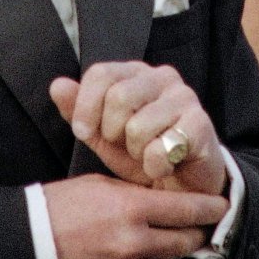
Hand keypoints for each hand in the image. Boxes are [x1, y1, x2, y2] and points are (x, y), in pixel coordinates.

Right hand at [42, 174, 229, 258]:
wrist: (25, 246)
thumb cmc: (58, 206)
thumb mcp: (98, 186)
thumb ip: (133, 193)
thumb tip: (160, 198)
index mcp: (132, 210)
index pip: (187, 210)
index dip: (209, 209)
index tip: (222, 206)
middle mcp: (134, 243)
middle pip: (184, 242)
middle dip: (196, 233)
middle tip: (201, 225)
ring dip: (168, 250)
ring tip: (161, 236)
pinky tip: (127, 251)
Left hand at [50, 62, 226, 195]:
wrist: (182, 185)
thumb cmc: (143, 154)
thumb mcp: (103, 135)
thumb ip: (79, 111)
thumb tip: (57, 85)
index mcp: (136, 73)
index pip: (101, 73)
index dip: (85, 106)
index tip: (83, 132)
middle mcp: (163, 77)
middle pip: (119, 96)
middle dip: (113, 132)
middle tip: (125, 146)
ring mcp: (185, 98)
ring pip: (138, 125)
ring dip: (136, 152)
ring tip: (147, 155)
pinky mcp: (201, 124)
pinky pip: (162, 148)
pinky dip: (155, 166)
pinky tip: (164, 166)